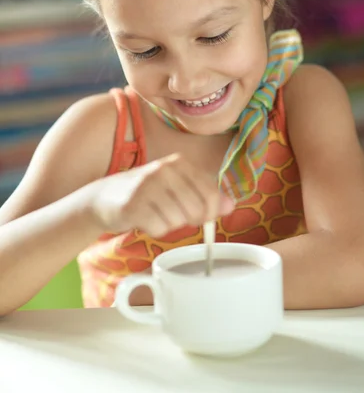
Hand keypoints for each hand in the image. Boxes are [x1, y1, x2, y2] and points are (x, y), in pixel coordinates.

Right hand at [91, 153, 233, 237]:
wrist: (103, 197)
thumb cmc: (146, 193)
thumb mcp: (177, 187)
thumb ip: (205, 195)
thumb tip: (231, 205)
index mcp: (180, 163)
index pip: (211, 194)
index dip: (209, 212)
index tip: (199, 216)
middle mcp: (164, 170)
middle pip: (196, 210)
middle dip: (187, 220)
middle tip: (170, 215)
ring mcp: (147, 185)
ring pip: (178, 221)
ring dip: (168, 225)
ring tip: (154, 213)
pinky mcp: (133, 204)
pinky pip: (159, 228)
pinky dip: (154, 230)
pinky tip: (143, 219)